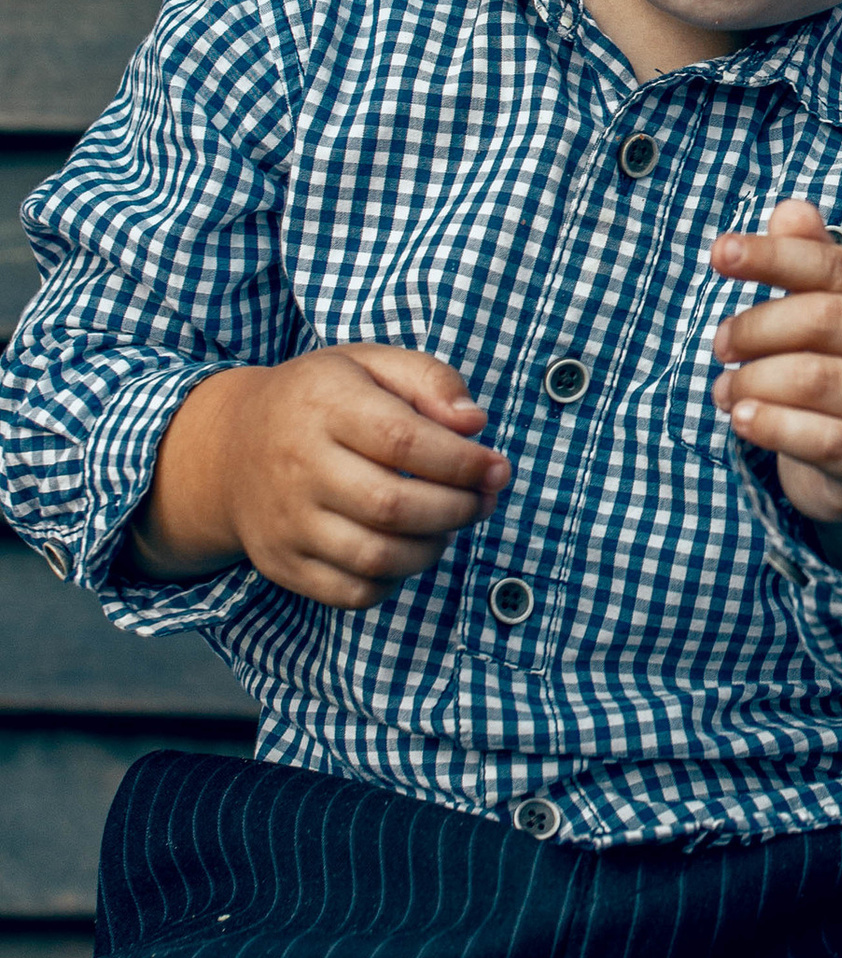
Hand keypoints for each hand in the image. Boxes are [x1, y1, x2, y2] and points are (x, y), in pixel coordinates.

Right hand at [131, 348, 509, 608]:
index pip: (402, 440)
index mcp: (322, 404)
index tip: (496, 468)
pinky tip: (407, 548)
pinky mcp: (281, 563)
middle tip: (482, 500)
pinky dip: (395, 580)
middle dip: (458, 509)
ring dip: (433, 547)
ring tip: (448, 523)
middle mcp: (296, 465)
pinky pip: (353, 592)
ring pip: (375, 557)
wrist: (229, 448)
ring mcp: (285, 521)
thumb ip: (430, 381)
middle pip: (392, 506)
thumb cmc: (322, 401)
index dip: (462, 462)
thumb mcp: (371, 365)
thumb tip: (474, 424)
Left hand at [709, 197, 841, 565]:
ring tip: (725, 390)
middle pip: (820, 319)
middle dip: (755, 327)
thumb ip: (814, 257)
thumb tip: (788, 209)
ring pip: (813, 380)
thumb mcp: (840, 311)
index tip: (718, 254)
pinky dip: (770, 425)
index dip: (772, 255)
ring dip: (751, 382)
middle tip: (721, 345)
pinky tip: (742, 419)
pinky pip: (819, 439)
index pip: (834, 265)